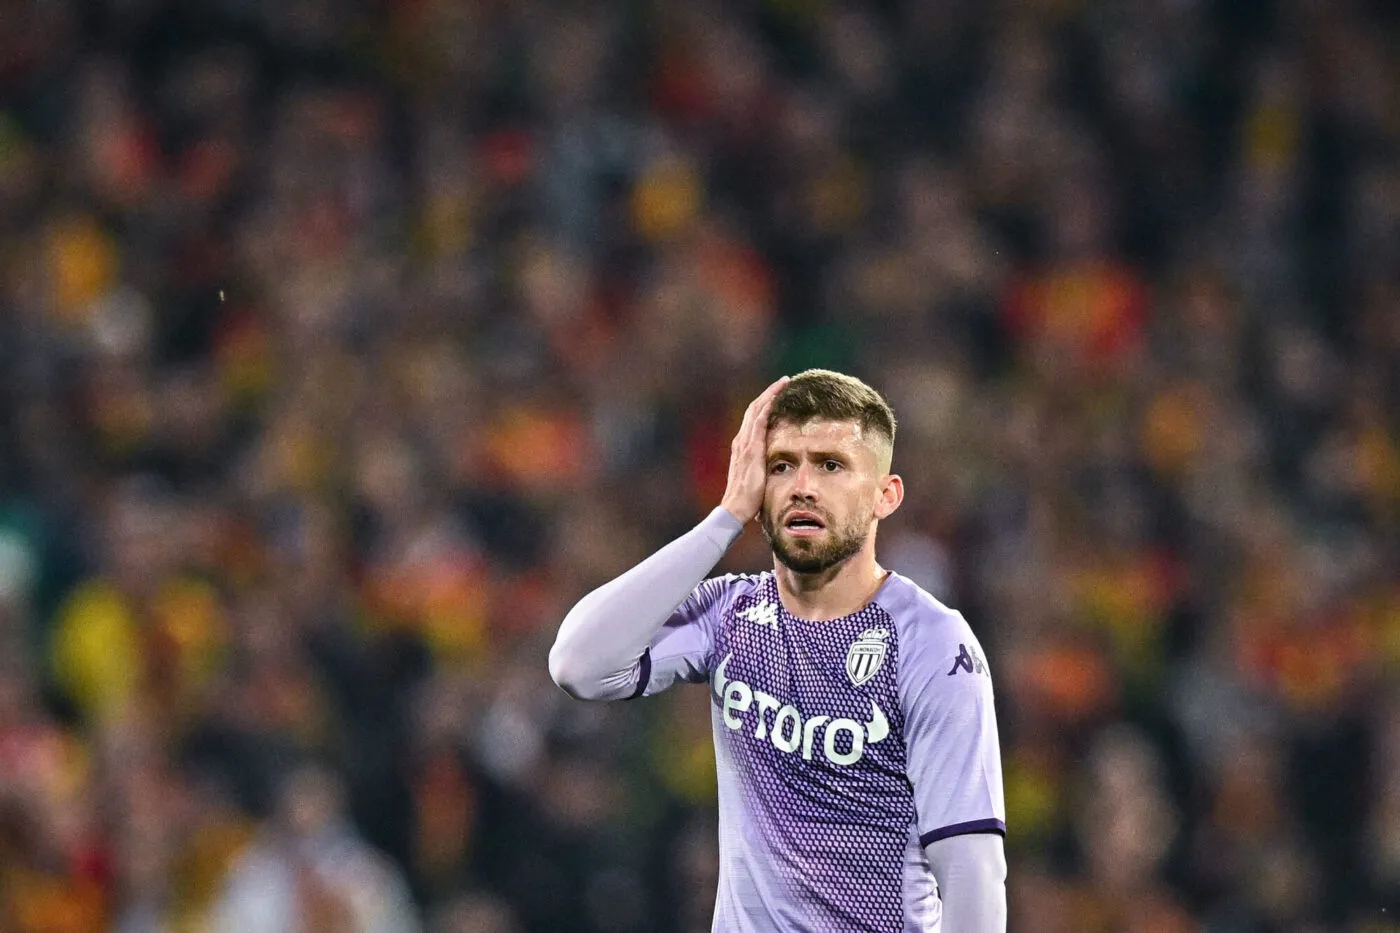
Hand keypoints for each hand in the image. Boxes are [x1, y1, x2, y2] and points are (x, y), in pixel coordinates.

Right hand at [721, 376, 788, 523]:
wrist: (735, 508)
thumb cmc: (747, 501)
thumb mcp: (756, 481)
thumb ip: (762, 472)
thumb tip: (773, 476)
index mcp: (742, 448)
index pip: (754, 420)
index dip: (765, 405)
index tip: (779, 395)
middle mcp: (741, 441)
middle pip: (754, 409)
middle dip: (769, 393)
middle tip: (784, 381)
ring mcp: (745, 443)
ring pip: (757, 409)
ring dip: (770, 394)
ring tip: (784, 382)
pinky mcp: (752, 447)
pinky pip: (760, 419)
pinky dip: (768, 404)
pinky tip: (778, 395)